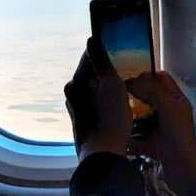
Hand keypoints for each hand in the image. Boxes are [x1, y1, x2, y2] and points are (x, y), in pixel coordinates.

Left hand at [64, 37, 131, 160]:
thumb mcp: (112, 84)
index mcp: (76, 82)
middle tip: (125, 77)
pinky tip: (116, 111)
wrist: (103, 155)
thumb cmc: (110, 119)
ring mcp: (74, 109)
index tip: (119, 55)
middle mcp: (71, 94)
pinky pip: (94, 104)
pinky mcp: (81, 121)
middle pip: (91, 74)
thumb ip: (101, 60)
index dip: (106, 53)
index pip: (90, 56)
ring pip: (93, 90)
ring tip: (123, 96)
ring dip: (106, 90)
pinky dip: (104, 103)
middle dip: (107, 73)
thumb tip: (92, 39)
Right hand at [125, 72, 195, 195]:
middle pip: (148, 97)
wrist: (180, 172)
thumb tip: (134, 80)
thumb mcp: (169, 109)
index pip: (162, 79)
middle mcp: (168, 112)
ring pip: (139, 116)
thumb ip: (153, 91)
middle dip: (133, 94)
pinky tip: (115, 131)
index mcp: (177, 101)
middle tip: (115, 93)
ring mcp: (158, 129)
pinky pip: (135, 136)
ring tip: (112, 111)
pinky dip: (127, 135)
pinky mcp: (149, 144)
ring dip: (127, 114)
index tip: (128, 76)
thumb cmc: (178, 137)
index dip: (146, 75)